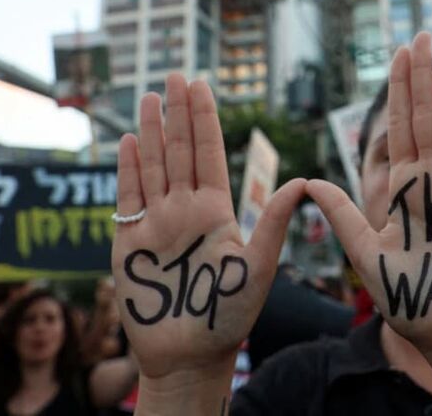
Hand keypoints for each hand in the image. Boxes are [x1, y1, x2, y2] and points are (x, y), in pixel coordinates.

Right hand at [111, 74, 305, 380]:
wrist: (188, 356)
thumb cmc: (228, 317)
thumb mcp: (258, 268)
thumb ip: (274, 224)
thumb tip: (305, 181)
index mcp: (217, 212)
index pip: (209, 155)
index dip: (203, 120)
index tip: (202, 85)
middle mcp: (185, 211)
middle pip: (179, 152)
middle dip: (176, 114)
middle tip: (174, 75)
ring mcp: (156, 224)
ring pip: (153, 167)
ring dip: (151, 132)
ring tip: (150, 97)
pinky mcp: (130, 242)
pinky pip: (127, 198)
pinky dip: (127, 169)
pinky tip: (129, 141)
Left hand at [308, 35, 431, 386]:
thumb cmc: (412, 303)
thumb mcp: (367, 256)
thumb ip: (342, 216)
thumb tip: (307, 181)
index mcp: (406, 190)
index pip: (401, 129)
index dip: (399, 92)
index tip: (398, 55)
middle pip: (427, 119)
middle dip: (424, 77)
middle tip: (422, 35)